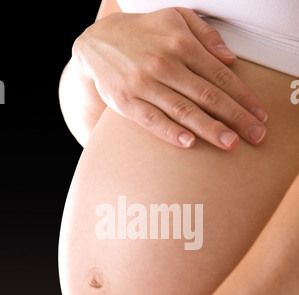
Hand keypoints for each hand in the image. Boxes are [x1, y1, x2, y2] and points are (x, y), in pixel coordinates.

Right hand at [72, 7, 267, 149]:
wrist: (96, 43)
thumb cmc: (143, 33)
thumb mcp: (175, 19)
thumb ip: (205, 35)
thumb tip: (229, 59)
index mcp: (181, 44)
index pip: (220, 76)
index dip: (243, 97)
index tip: (259, 115)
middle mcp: (164, 64)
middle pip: (207, 96)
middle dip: (235, 117)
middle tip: (255, 136)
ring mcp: (144, 84)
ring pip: (183, 110)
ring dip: (209, 129)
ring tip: (230, 143)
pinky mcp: (126, 102)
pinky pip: (152, 120)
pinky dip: (171, 132)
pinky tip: (189, 144)